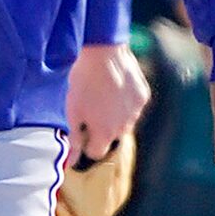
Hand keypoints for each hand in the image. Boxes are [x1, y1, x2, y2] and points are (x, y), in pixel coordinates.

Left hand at [65, 42, 150, 163]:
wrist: (103, 53)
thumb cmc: (83, 82)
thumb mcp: (72, 111)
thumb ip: (74, 138)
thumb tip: (71, 162)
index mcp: (104, 133)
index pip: (96, 152)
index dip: (87, 143)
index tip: (82, 130)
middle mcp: (124, 127)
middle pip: (111, 137)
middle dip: (102, 128)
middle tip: (91, 108)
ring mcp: (136, 111)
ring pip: (125, 122)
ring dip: (115, 115)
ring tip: (103, 95)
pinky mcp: (143, 96)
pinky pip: (134, 106)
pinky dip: (126, 101)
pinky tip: (116, 87)